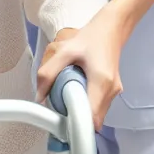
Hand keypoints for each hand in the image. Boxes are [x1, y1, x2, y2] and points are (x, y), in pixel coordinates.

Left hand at [36, 8, 124, 129]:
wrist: (112, 27)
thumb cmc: (90, 37)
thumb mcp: (65, 50)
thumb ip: (49, 72)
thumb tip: (39, 97)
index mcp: (102, 82)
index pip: (91, 118)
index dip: (75, 125)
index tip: (61, 123)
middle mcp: (111, 91)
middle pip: (93, 119)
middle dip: (76, 118)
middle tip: (59, 107)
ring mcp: (114, 92)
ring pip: (96, 114)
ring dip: (81, 110)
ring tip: (67, 95)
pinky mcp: (113, 90)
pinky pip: (98, 106)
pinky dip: (87, 103)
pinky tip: (77, 89)